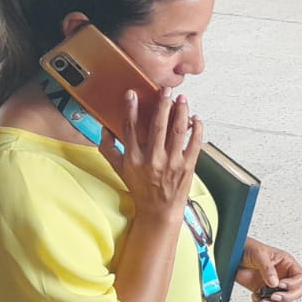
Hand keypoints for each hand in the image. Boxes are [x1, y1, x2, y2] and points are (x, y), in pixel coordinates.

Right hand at [100, 88, 200, 224]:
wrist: (159, 210)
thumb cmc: (140, 188)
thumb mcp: (119, 170)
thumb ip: (109, 149)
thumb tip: (104, 129)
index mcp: (133, 159)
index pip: (131, 129)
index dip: (131, 109)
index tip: (133, 94)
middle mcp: (152, 159)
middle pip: (157, 126)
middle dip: (162, 105)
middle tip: (166, 90)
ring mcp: (172, 163)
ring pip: (178, 131)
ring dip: (181, 112)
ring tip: (182, 99)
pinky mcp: (188, 166)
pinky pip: (195, 143)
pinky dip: (197, 129)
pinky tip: (196, 118)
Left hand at [236, 238, 301, 301]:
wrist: (232, 255)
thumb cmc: (248, 248)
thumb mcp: (260, 254)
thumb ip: (268, 269)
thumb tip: (275, 283)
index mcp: (286, 263)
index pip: (300, 277)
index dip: (293, 283)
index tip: (281, 285)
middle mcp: (282, 274)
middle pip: (296, 291)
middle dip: (286, 297)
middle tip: (275, 296)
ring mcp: (272, 284)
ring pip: (284, 300)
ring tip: (264, 301)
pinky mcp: (262, 290)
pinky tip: (258, 299)